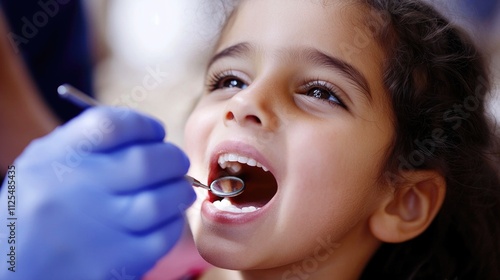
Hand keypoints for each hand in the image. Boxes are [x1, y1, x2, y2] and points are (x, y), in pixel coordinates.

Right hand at [0, 107, 195, 278]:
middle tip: (176, 163)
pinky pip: (163, 236)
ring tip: (178, 190)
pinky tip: (166, 219)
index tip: (156, 133)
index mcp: (54, 159)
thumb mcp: (45, 166)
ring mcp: (95, 230)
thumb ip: (90, 146)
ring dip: (180, 191)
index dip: (144, 125)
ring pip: (162, 200)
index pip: (111, 125)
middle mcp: (72, 191)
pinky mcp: (114, 263)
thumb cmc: (38, 212)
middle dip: (173, 158)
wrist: (11, 273)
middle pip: (146, 161)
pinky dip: (173, 223)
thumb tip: (149, 136)